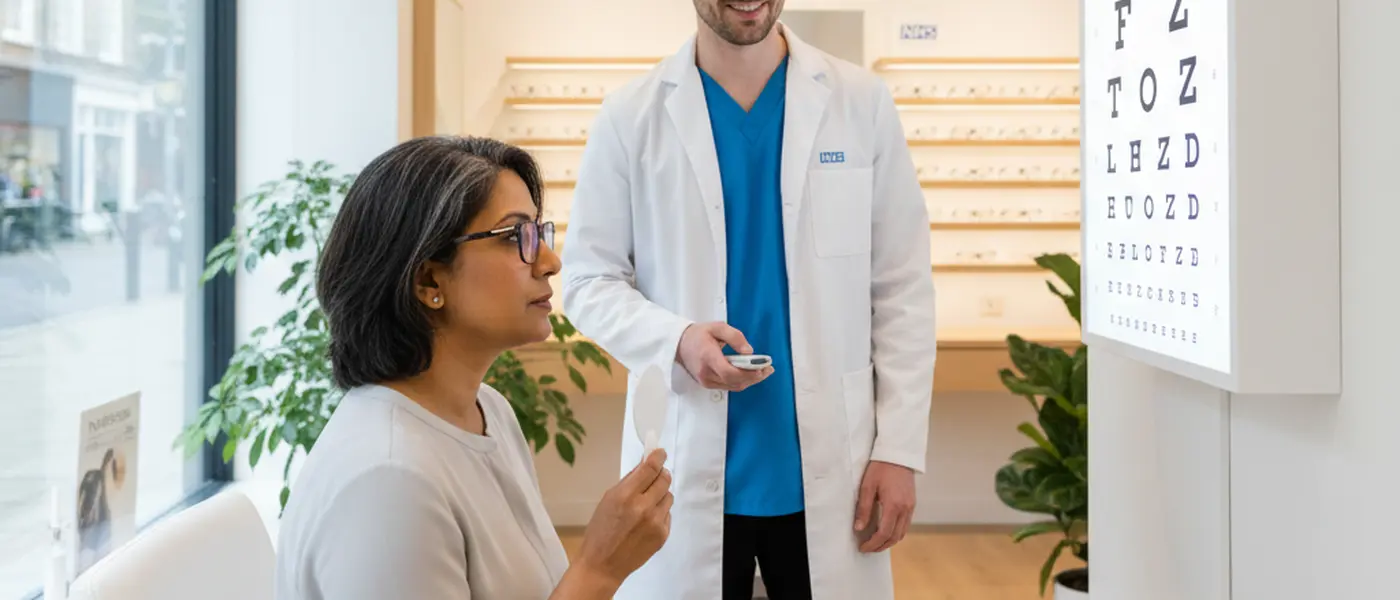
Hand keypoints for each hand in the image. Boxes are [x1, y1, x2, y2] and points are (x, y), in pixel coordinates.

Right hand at [571, 449, 673, 588]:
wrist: (603, 565)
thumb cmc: (600, 531)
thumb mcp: (608, 500)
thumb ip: (628, 481)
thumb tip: (644, 464)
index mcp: (626, 496)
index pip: (651, 468)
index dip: (658, 457)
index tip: (660, 453)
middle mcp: (644, 508)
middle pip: (665, 479)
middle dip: (661, 474)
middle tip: (655, 475)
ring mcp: (656, 522)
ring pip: (669, 496)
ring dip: (661, 495)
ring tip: (646, 503)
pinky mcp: (663, 535)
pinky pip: (668, 514)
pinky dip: (660, 512)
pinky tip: (646, 520)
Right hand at [675, 322, 772, 390]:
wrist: (680, 344)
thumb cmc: (698, 335)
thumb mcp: (718, 327)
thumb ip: (736, 337)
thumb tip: (749, 352)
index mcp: (707, 357)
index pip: (729, 372)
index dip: (748, 372)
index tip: (762, 367)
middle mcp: (706, 372)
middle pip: (735, 382)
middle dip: (754, 376)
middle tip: (767, 368)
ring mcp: (706, 381)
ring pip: (734, 386)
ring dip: (751, 380)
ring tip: (763, 370)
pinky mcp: (708, 384)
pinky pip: (729, 386)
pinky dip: (742, 381)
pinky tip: (750, 374)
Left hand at [854, 460, 915, 552]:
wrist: (898, 454)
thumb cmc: (881, 467)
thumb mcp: (867, 487)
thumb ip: (863, 509)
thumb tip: (858, 528)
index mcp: (893, 505)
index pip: (884, 533)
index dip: (873, 544)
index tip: (863, 547)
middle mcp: (905, 509)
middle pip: (895, 537)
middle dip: (881, 546)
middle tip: (868, 548)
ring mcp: (911, 506)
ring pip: (902, 533)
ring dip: (889, 541)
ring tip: (876, 542)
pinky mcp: (912, 503)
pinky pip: (906, 524)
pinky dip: (896, 532)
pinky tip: (886, 531)